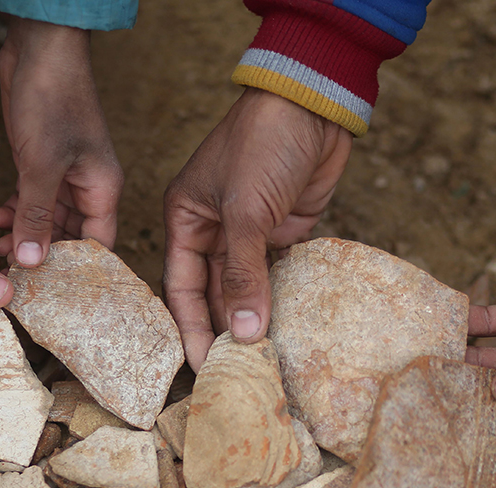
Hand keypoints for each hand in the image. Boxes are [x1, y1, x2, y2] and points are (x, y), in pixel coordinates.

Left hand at [0, 18, 120, 266]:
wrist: (39, 48)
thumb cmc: (53, 99)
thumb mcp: (41, 164)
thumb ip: (36, 214)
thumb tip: (32, 261)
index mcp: (102, 190)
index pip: (98, 245)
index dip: (76, 271)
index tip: (49, 291)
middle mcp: (87, 188)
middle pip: (70, 238)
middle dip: (42, 255)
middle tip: (11, 270)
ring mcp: (63, 176)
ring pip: (47, 221)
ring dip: (23, 235)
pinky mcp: (40, 164)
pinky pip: (30, 200)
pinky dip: (13, 212)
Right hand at [163, 88, 352, 369]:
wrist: (314, 106)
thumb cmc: (264, 145)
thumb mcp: (245, 212)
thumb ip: (243, 276)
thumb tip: (245, 336)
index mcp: (186, 220)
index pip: (181, 287)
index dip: (191, 329)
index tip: (202, 367)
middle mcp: (214, 229)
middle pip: (213, 293)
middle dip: (224, 331)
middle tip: (236, 374)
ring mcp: (251, 231)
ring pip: (247, 287)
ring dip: (254, 319)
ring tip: (264, 361)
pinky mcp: (284, 231)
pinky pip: (278, 275)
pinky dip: (281, 298)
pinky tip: (288, 328)